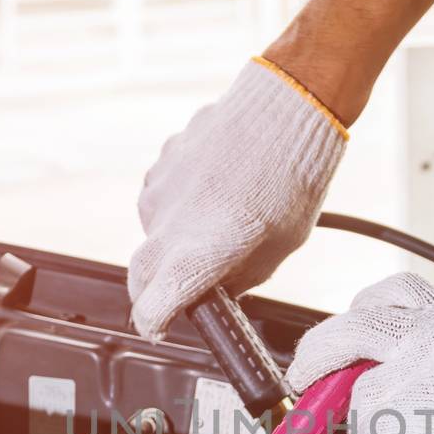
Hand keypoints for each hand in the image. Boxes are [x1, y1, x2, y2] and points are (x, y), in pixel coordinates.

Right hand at [127, 58, 346, 339]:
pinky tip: (215, 191)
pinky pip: (161, 197)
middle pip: (140, 276)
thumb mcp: (278, 248)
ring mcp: (160, 191)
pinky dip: (179, 204)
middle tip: (178, 292)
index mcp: (196, 255)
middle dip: (153, 290)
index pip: (151, 308)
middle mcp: (167, 226)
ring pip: (152, 232)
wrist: (288, 107)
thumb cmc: (292, 179)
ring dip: (172, 241)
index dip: (155, 323)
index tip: (161, 327)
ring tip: (215, 225)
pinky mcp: (162, 162)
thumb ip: (241, 277)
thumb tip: (221, 290)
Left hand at [286, 274, 433, 433]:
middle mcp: (433, 336)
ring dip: (370, 429)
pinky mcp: (408, 413)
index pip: (389, 293)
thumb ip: (432, 358)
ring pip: (359, 398)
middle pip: (350, 331)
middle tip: (306, 379)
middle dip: (317, 356)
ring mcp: (418, 372)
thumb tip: (385, 376)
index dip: (355, 313)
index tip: (341, 332)